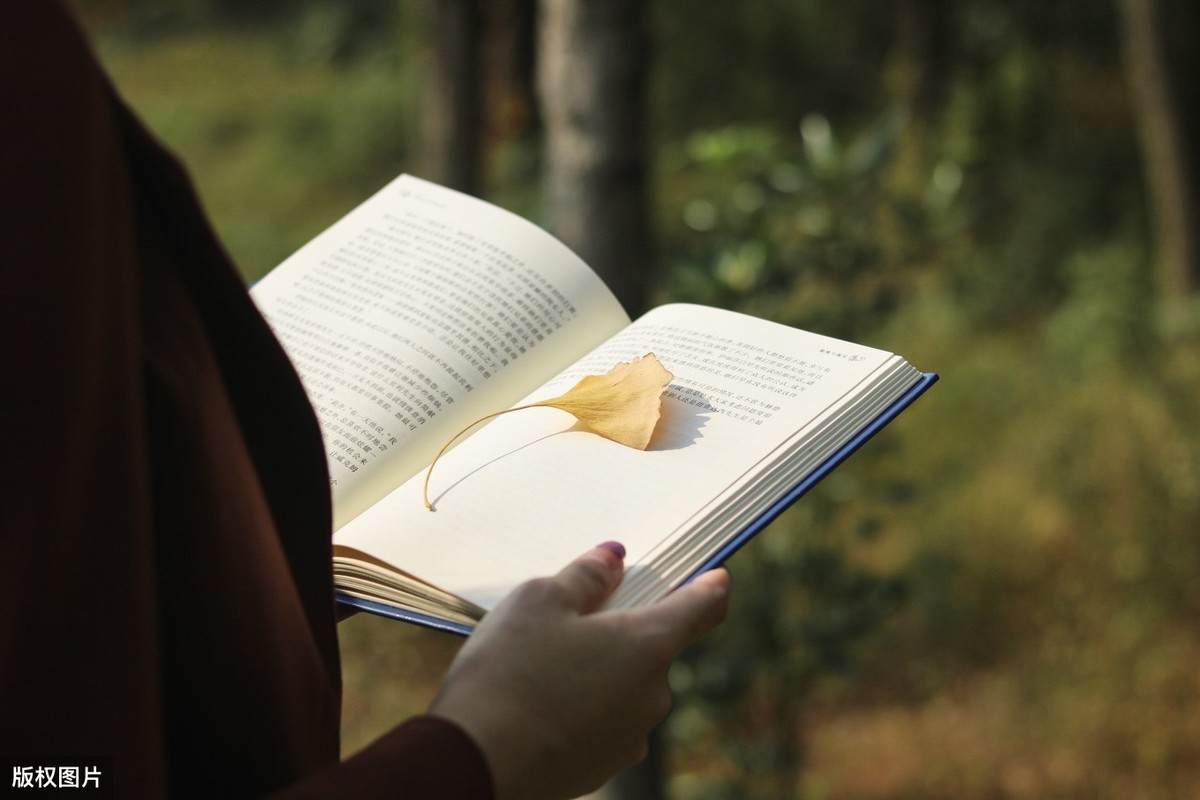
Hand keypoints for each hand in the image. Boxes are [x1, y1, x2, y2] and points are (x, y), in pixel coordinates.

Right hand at [428, 543, 729, 799]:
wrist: (475, 763)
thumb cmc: (508, 672)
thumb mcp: (540, 600)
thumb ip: (586, 576)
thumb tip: (614, 560)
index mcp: (650, 645)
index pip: (703, 607)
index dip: (709, 585)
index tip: (714, 575)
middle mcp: (653, 694)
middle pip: (653, 646)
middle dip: (621, 628)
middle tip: (571, 617)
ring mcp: (630, 737)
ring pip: (624, 686)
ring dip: (599, 669)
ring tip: (540, 665)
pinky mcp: (601, 767)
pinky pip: (602, 721)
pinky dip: (581, 706)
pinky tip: (536, 702)